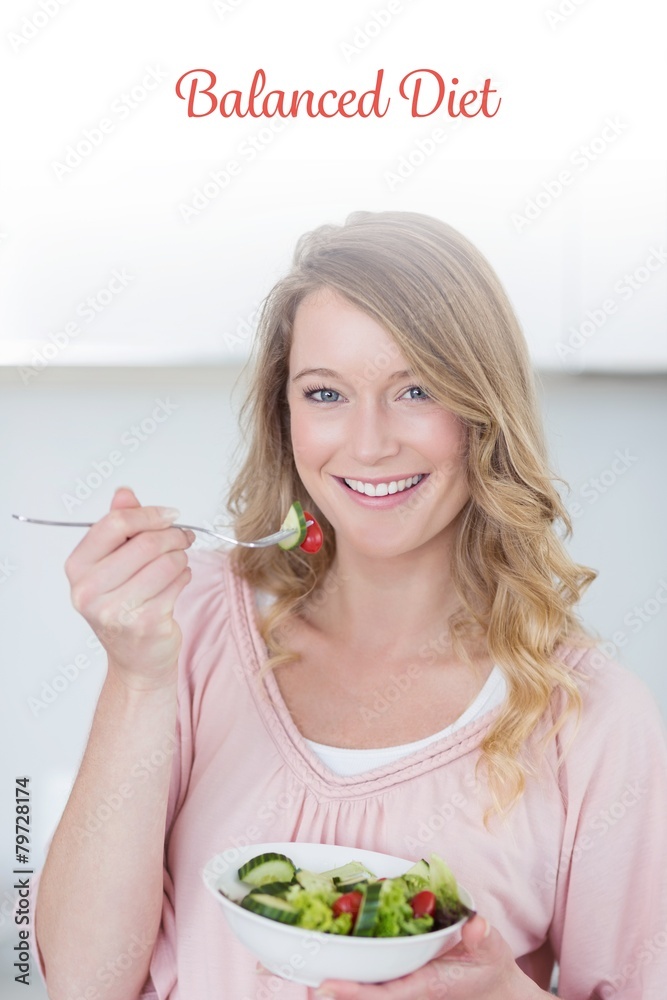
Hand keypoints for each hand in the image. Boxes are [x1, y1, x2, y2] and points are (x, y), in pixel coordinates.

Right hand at [64, 486, 194, 688]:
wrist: (135, 657)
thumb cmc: (124, 603)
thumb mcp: (113, 562)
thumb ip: (118, 525)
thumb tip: (124, 493)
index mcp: (78, 567)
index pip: (115, 523)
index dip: (149, 514)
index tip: (170, 515)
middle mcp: (89, 590)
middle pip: (146, 542)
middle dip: (173, 535)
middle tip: (183, 537)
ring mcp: (116, 610)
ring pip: (167, 562)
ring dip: (181, 558)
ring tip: (176, 563)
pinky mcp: (145, 624)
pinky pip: (178, 583)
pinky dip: (184, 577)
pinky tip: (176, 584)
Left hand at [315, 915, 542, 998]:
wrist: (495, 989)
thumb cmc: (490, 967)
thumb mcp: (491, 949)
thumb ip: (482, 937)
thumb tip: (476, 925)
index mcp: (425, 985)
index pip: (385, 993)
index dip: (355, 992)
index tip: (326, 987)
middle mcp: (408, 988)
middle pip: (364, 993)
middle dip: (332, 988)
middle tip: (295, 974)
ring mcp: (403, 982)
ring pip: (363, 985)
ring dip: (333, 978)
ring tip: (292, 965)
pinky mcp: (401, 974)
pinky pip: (371, 974)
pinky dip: (348, 965)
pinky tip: (325, 952)